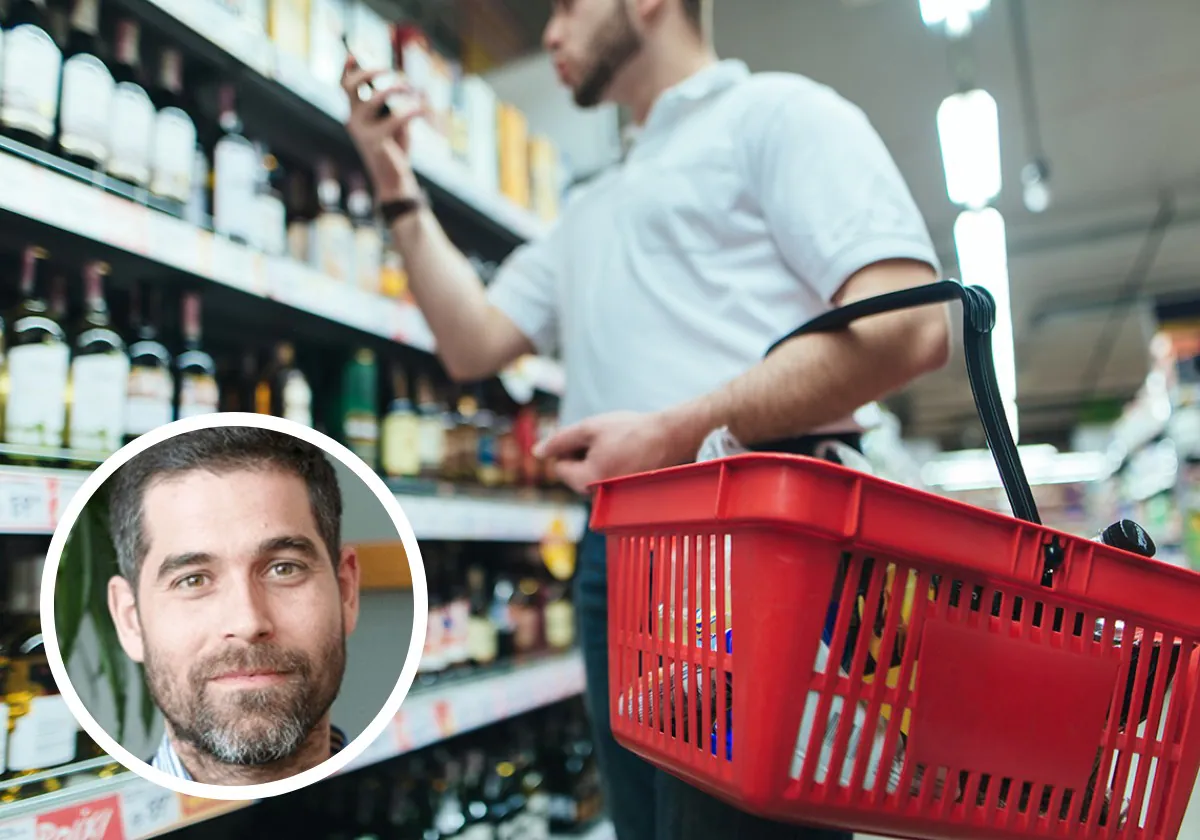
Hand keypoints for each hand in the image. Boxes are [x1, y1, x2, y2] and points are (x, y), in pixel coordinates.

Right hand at [340, 55, 429, 202]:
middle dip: (368, 72)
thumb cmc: (395, 148)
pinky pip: (395, 119)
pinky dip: (410, 110)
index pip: (344, 86)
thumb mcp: (393, 121)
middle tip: (389, 70)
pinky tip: (421, 109)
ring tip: (410, 88)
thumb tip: (400, 83)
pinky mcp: (376, 143)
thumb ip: (391, 104)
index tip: (356, 51)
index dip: (348, 67)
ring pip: (372, 100)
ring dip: (394, 88)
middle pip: (350, 87)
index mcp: (356, 113)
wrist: (394, 180)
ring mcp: (362, 132)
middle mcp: (354, 120)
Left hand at [535, 411, 681, 494]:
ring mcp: (614, 499)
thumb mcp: (589, 428)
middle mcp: (598, 496)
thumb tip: (537, 452)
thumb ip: (560, 440)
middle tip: (608, 441)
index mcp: (586, 481)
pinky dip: (612, 466)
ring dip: (598, 460)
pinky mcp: (626, 496)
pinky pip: (607, 480)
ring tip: (620, 447)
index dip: (570, 447)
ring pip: (591, 476)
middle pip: (574, 474)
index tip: (593, 438)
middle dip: (583, 456)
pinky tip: (628, 455)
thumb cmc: (630, 431)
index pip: (558, 467)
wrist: (670, 436)